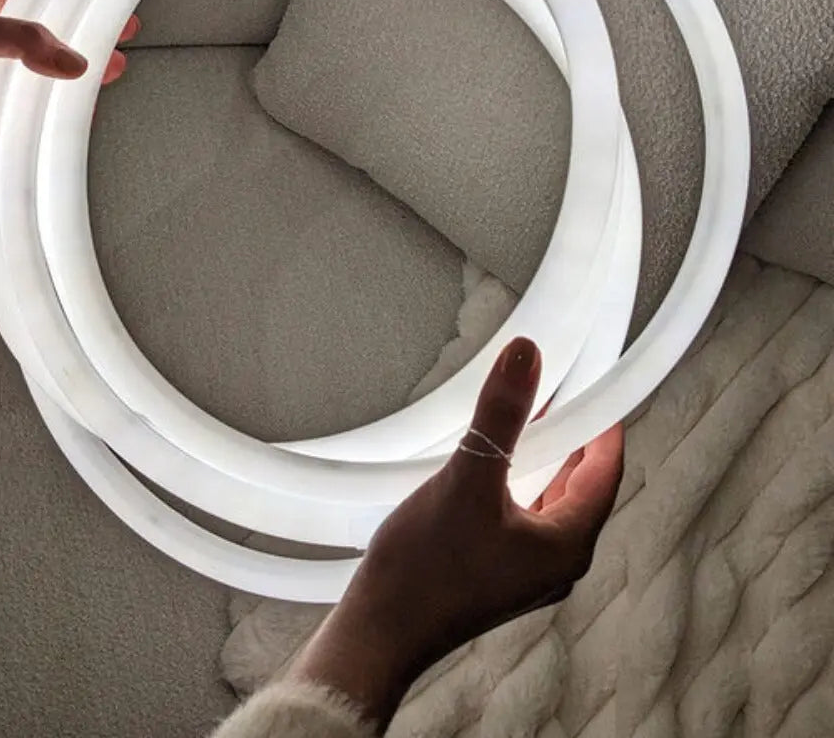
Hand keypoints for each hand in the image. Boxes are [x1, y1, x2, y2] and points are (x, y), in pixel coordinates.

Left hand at [0, 0, 138, 171]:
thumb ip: (20, 41)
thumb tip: (68, 59)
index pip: (46, 3)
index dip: (79, 1)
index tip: (109, 3)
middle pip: (56, 47)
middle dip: (89, 45)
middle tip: (120, 44)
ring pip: (50, 86)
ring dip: (78, 87)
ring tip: (108, 79)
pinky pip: (35, 125)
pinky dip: (55, 125)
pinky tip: (72, 121)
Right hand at [288, 337, 623, 731]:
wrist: (380, 631)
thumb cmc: (427, 568)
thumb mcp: (468, 480)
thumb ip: (500, 415)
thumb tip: (527, 355)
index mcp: (567, 546)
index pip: (605, 473)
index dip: (603, 427)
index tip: (596, 389)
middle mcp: (556, 563)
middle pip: (579, 488)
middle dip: (570, 441)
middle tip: (557, 396)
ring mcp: (526, 573)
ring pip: (548, 502)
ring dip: (542, 462)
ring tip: (524, 423)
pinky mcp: (496, 574)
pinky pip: (521, 517)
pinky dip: (516, 484)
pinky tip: (489, 468)